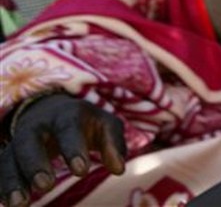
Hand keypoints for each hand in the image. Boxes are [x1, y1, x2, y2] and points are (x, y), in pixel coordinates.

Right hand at [0, 94, 125, 205]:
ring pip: (9, 159)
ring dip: (12, 181)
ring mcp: (18, 141)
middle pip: (29, 142)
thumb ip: (113, 144)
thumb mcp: (105, 125)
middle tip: (46, 187)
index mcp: (66, 115)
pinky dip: (2, 186)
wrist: (54, 112)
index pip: (68, 129)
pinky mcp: (8, 156)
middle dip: (36, 164)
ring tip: (19, 204)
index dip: (73, 148)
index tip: (81, 171)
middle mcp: (37, 126)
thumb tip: (119, 169)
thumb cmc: (86, 123)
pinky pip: (1, 169)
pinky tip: (7, 203)